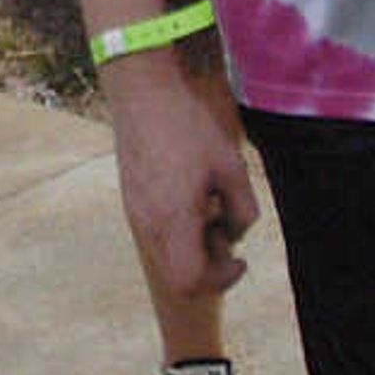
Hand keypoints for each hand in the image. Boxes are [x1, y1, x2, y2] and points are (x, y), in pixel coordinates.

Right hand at [103, 59, 260, 301]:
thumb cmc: (189, 126)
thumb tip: (234, 233)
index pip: (192, 282)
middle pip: (178, 278)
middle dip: (208, 266)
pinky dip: (179, 231)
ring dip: (193, 247)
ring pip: (167, 257)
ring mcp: (135, 212)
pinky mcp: (131, 200)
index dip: (222, 280)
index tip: (241, 259)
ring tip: (207, 206)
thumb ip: (243, 211)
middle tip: (223, 229)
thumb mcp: (232, 167)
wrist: (141, 92)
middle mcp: (148, 223)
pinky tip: (190, 195)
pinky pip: (157, 234)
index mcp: (173, 218)